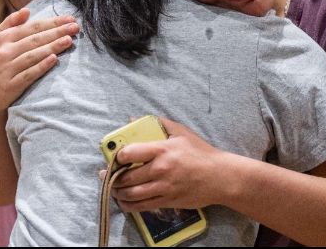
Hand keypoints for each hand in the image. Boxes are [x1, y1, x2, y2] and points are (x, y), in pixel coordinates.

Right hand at [0, 8, 79, 111]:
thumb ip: (10, 23)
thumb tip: (27, 10)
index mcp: (2, 38)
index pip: (31, 27)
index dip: (52, 22)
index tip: (70, 18)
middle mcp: (4, 52)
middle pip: (35, 39)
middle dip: (57, 32)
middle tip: (75, 27)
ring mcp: (7, 68)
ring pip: (33, 55)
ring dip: (52, 47)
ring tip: (69, 40)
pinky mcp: (11, 85)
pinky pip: (29, 74)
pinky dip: (41, 66)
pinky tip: (54, 59)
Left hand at [107, 118, 230, 211]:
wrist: (220, 177)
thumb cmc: (200, 152)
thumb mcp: (180, 132)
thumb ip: (157, 123)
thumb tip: (133, 119)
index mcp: (162, 150)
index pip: (129, 154)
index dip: (117, 156)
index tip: (113, 157)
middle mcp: (160, 170)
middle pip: (127, 177)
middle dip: (111, 177)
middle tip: (105, 175)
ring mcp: (163, 188)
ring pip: (131, 194)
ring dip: (117, 192)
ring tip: (112, 188)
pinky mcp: (168, 201)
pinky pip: (142, 206)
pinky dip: (129, 205)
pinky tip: (123, 201)